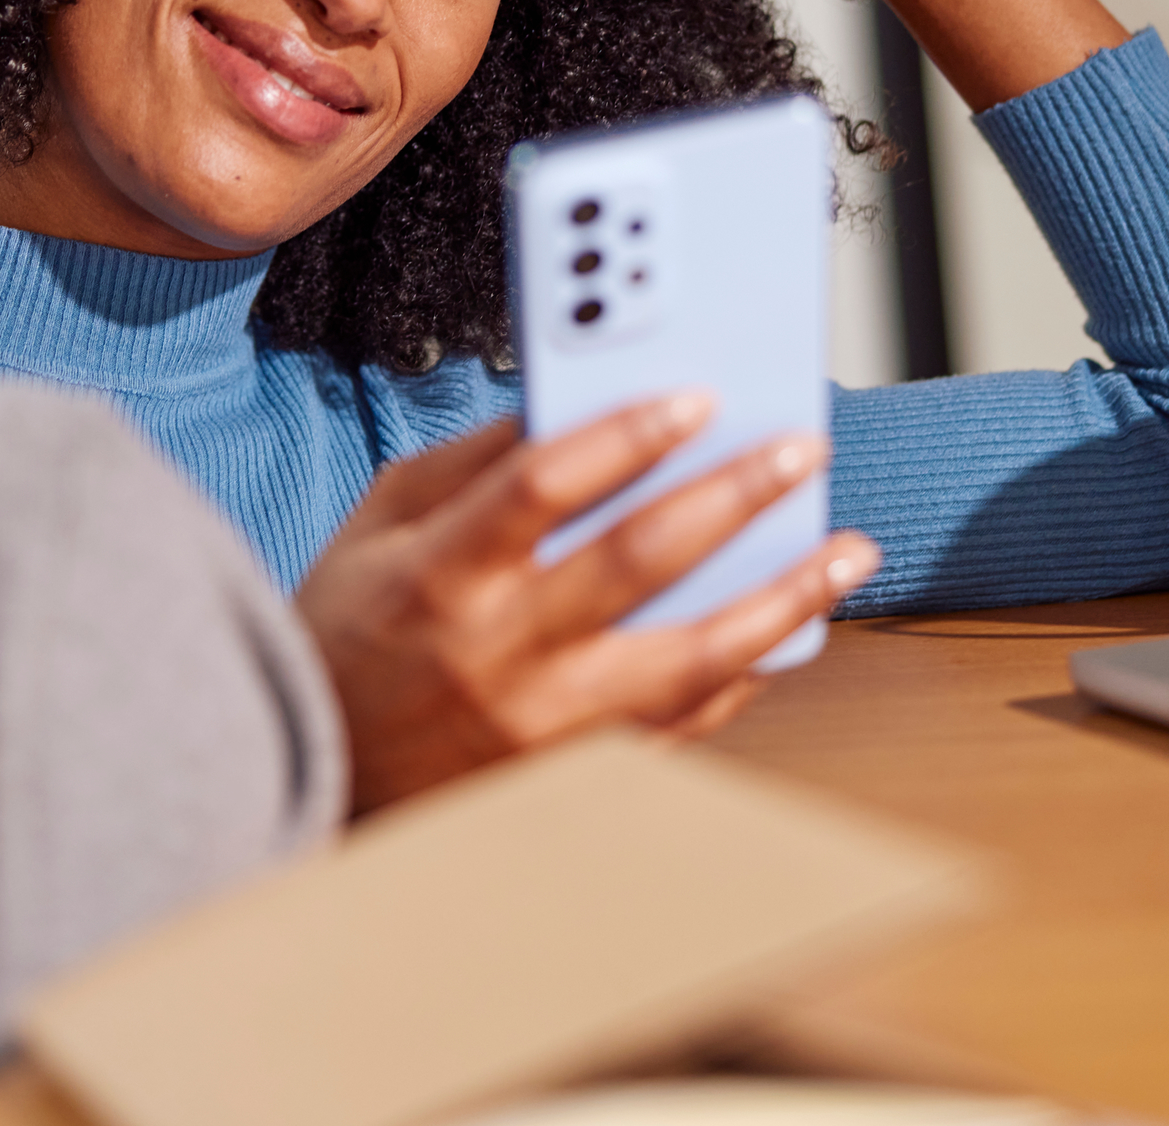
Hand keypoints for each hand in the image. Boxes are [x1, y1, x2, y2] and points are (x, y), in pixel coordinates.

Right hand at [295, 394, 878, 813]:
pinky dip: (745, 673)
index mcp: (441, 573)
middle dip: (735, 495)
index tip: (697, 395)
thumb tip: (571, 403)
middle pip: (639, 562)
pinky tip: (788, 627)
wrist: (323, 767)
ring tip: (845, 550)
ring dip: (783, 599)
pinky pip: (686, 722)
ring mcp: (545, 724)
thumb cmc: (352, 629)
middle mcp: (498, 651)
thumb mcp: (383, 521)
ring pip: (692, 659)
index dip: (626, 435)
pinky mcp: (576, 773)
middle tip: (802, 451)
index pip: (544, 486)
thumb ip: (475, 462)